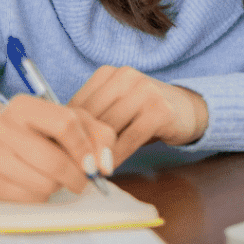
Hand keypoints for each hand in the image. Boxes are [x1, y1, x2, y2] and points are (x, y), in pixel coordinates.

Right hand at [0, 95, 115, 202]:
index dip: (85, 148)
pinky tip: (38, 183)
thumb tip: (105, 166)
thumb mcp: (69, 119)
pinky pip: (29, 200)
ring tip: (56, 176)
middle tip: (84, 180)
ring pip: (44, 184)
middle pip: (55, 162)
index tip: (95, 164)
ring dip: (59, 186)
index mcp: (23, 105)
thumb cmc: (39, 130)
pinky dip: (42, 196)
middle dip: (78, 176)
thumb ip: (97, 135)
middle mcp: (2, 128)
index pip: (64, 124)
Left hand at [70, 66, 208, 167]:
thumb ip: (92, 117)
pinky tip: (109, 169)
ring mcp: (145, 91)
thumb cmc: (142, 113)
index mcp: (108, 73)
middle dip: (81, 145)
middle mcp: (126, 76)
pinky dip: (116, 156)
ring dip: (97, 153)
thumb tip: (56, 141)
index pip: (78, 104)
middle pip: (93, 117)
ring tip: (87, 171)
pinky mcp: (160, 110)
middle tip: (69, 168)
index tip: (57, 154)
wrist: (187, 108)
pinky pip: (129, 139)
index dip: (66, 132)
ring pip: (109, 128)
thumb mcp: (115, 106)